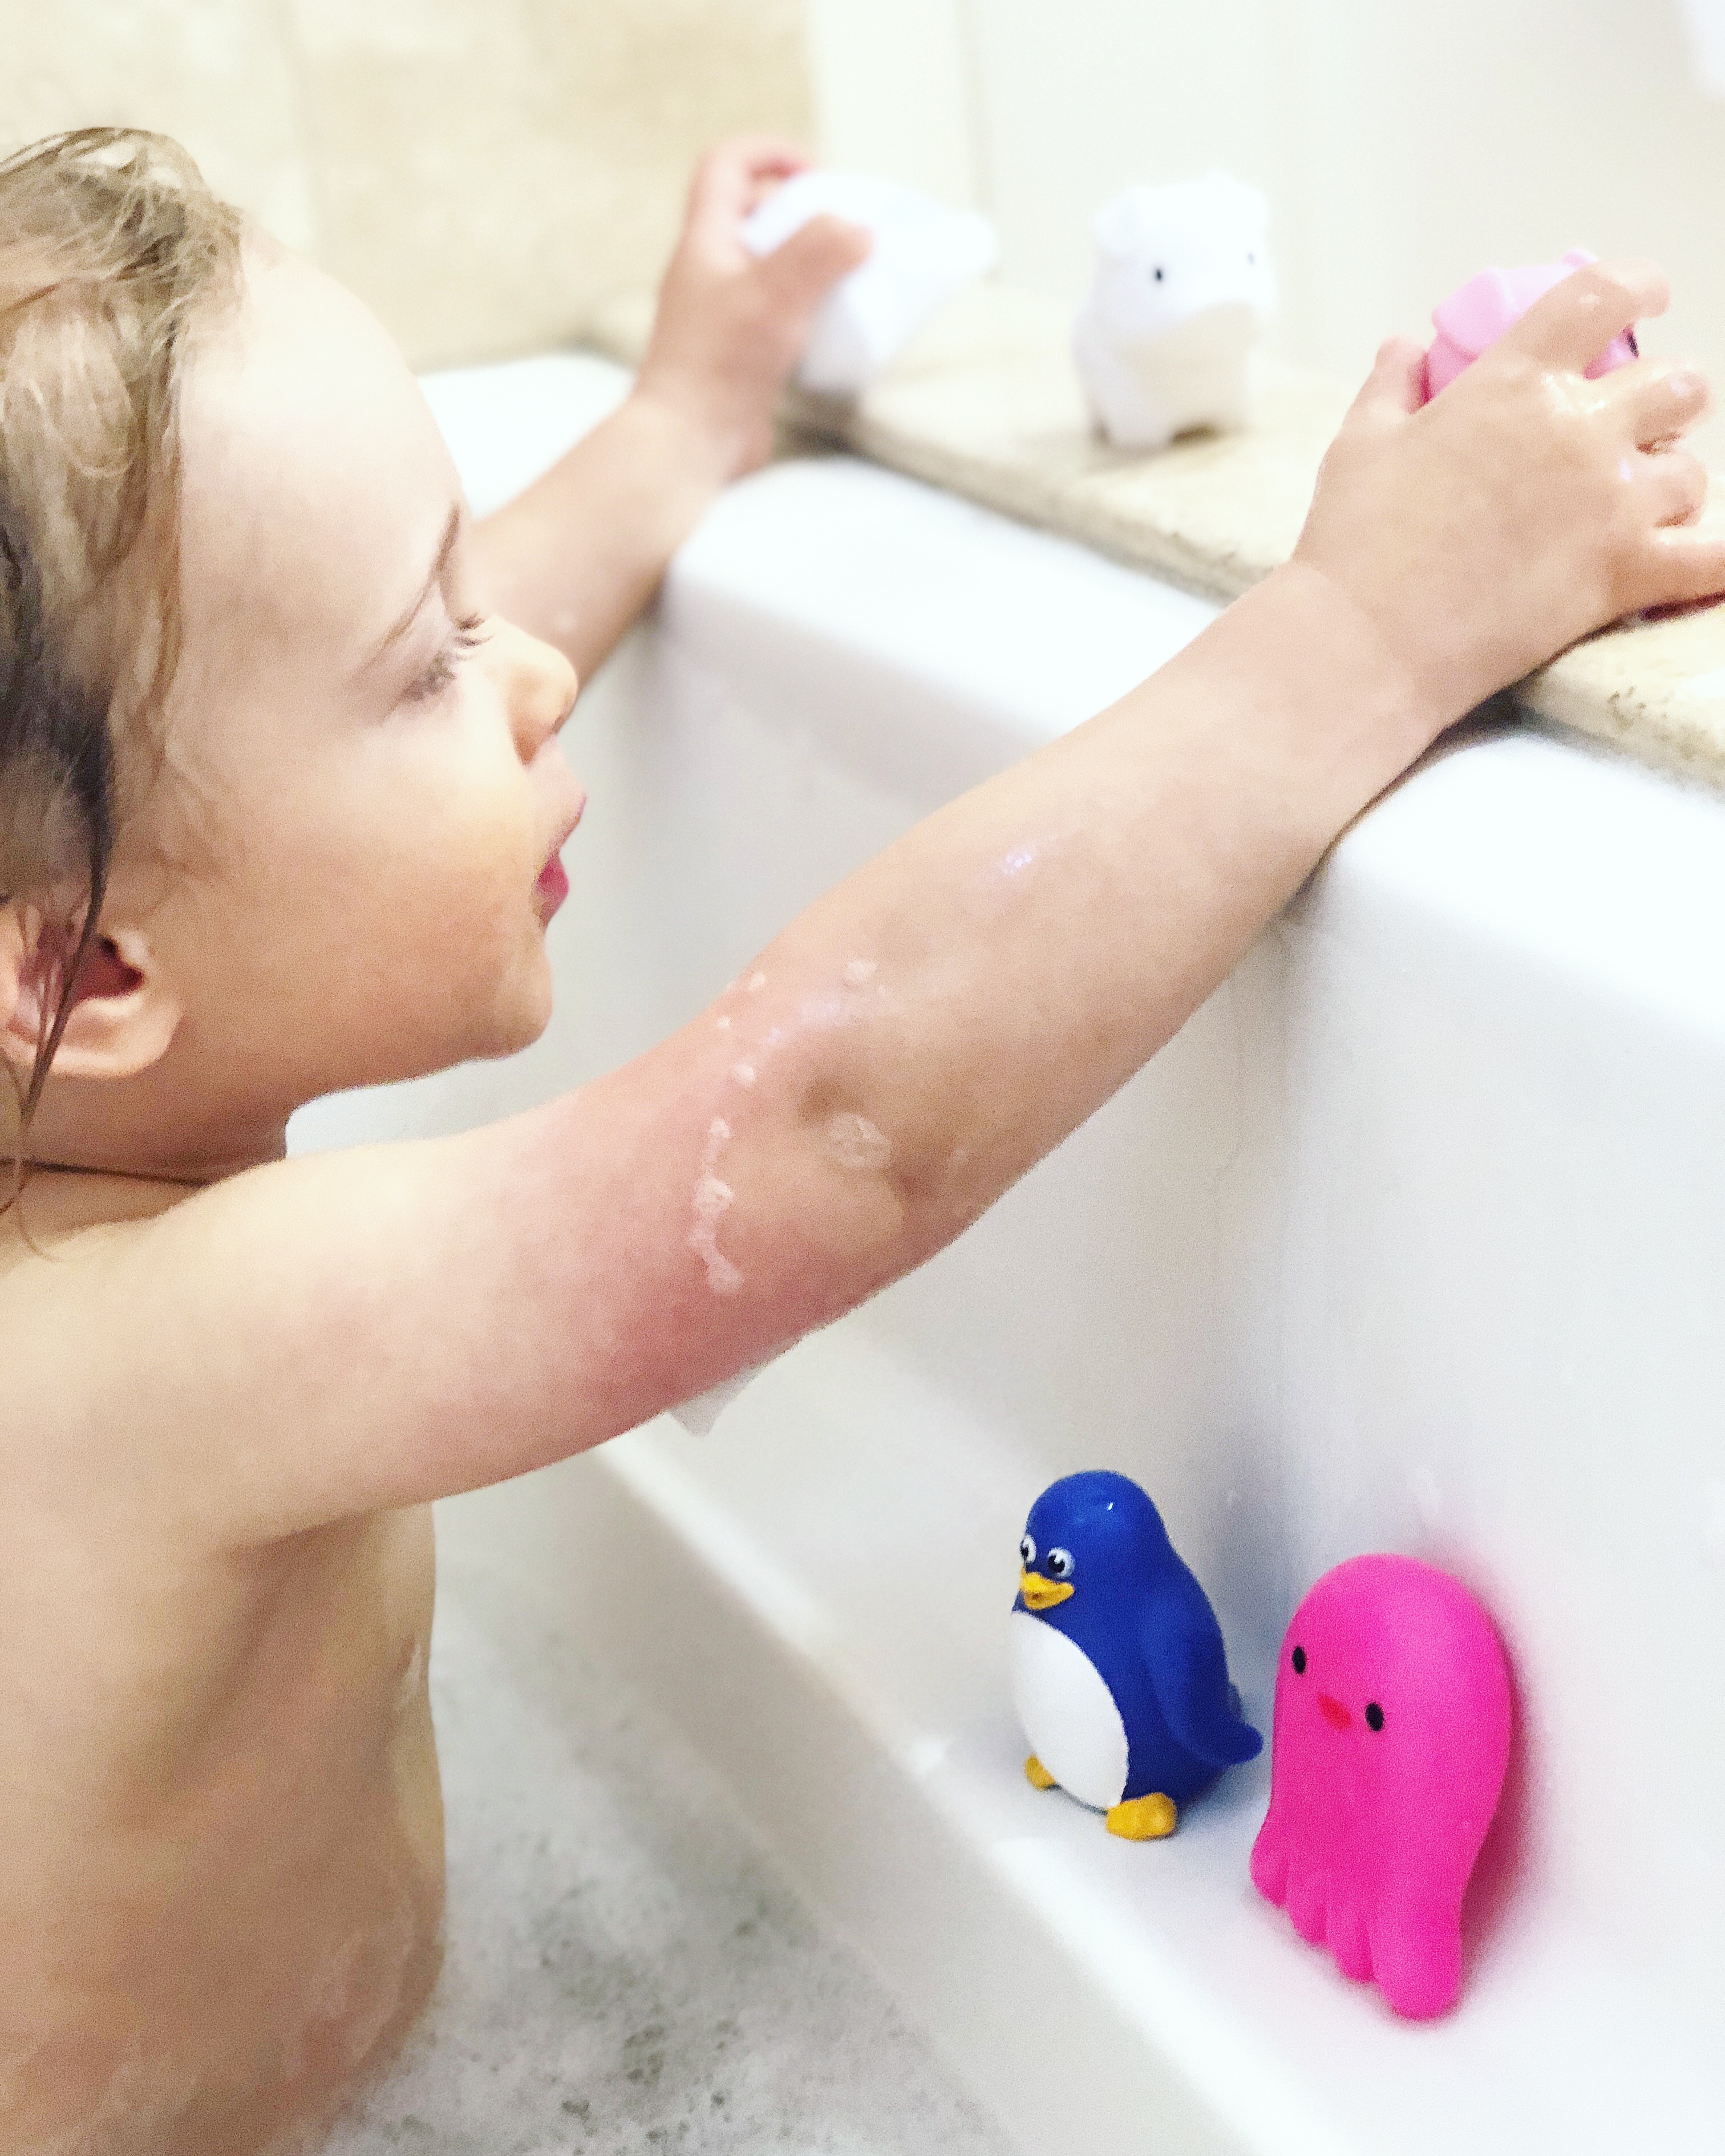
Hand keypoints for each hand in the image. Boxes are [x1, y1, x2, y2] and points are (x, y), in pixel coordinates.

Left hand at [633, 137, 871, 483]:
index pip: (728, 164)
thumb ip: (820, 251)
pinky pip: (778, 311)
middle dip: (803, 212)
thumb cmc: (720, 365)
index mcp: (706, 240)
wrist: (688, 444)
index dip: (773, 153)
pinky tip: (832, 327)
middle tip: (844, 231)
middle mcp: (709, 270)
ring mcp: (722, 313)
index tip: (818, 177)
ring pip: (770, 265)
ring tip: (848, 278)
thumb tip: (859, 230)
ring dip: (810, 264)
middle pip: (754, 213)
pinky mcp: (738, 352)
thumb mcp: (776, 294)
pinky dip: (807, 308)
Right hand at [1293, 259, 1724, 738]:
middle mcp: (1577, 431)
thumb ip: (1391, 388)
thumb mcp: (1359, 446)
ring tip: (1643, 507)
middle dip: (1668, 401)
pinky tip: (1710, 559)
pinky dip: (1718, 560)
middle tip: (1643, 425)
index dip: (1638, 284)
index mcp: (1514, 384)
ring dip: (1673, 485)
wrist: (1366, 642)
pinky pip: (1714, 561)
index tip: (1648, 296)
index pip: (1602, 295)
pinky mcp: (1621, 577)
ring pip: (1693, 473)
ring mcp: (1608, 505)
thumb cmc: (1354, 543)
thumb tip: (1403, 348)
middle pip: (1678, 385)